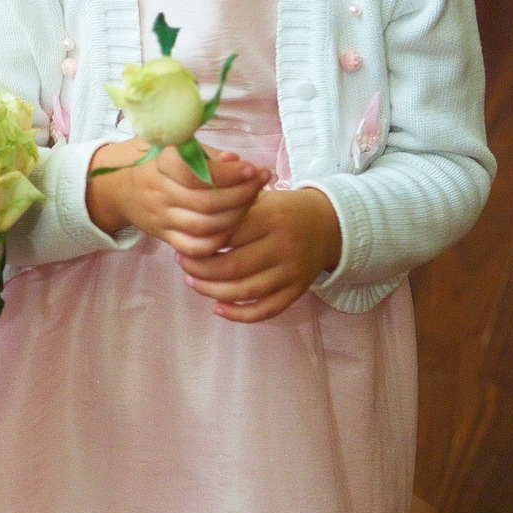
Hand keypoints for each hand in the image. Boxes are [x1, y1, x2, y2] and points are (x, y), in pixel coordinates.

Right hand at [87, 137, 268, 252]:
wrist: (116, 186)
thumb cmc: (154, 160)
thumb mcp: (173, 145)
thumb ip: (204, 153)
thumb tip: (235, 160)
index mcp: (162, 163)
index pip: (197, 173)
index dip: (229, 174)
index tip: (253, 168)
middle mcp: (159, 191)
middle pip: (206, 203)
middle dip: (242, 194)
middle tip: (263, 182)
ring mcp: (161, 217)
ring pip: (204, 226)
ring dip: (235, 216)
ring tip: (252, 201)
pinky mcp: (164, 236)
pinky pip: (193, 248)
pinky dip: (216, 242)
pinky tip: (232, 227)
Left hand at [176, 185, 340, 321]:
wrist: (329, 224)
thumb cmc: (283, 209)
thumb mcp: (260, 197)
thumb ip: (230, 206)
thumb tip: (191, 218)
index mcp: (271, 218)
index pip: (227, 236)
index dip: (201, 243)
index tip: (183, 242)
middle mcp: (284, 246)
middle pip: (232, 267)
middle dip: (200, 269)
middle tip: (182, 263)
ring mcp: (292, 272)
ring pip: (245, 291)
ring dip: (212, 291)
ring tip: (192, 281)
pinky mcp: (297, 290)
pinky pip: (266, 310)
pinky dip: (239, 314)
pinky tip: (218, 308)